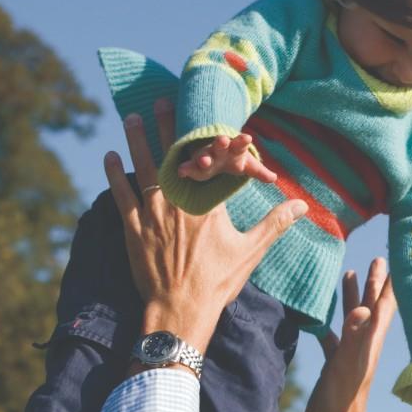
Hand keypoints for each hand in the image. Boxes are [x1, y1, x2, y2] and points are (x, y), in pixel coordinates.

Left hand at [106, 112, 305, 351]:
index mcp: (208, 204)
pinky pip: (120, 194)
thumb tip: (302, 206)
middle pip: (171, 155)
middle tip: (161, 101)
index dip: (212, 139)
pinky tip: (109, 157)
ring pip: (142, 167)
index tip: (210, 118)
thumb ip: (275, 223)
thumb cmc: (217, 282)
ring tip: (132, 117)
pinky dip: (114, 174)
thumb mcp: (250, 251)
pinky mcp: (133, 228)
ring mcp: (152, 213)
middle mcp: (178, 201)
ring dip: (136, 140)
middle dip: (166, 125)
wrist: (180, 310)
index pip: (210, 162)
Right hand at [176, 132, 278, 183]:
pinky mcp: (194, 167)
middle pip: (220, 146)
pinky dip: (185, 169)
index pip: (240, 144)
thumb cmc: (233, 159)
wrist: (214, 153)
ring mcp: (205, 157)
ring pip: (203, 156)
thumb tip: (274, 178)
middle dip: (221, 143)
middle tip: (223, 139)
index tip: (248, 137)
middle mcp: (218, 150)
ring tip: (204, 161)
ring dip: (203, 158)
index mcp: (234, 149)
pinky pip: (189, 167)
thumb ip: (260, 171)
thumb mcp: (247, 165)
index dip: (243, 141)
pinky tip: (181, 172)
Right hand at [305, 258, 397, 411]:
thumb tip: (364, 307)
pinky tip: (320, 315)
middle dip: (376, 282)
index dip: (390, 282)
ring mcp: (350, 354)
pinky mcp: (336, 364)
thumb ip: (356, 335)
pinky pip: (334, 337)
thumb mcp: (349, 363)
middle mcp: (365, 344)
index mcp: (372, 340)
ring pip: (354, 318)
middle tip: (380, 259)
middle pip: (373, 306)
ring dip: (355, 297)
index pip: (385, 304)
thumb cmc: (343, 398)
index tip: (397, 258)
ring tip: (352, 273)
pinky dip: (329, 323)